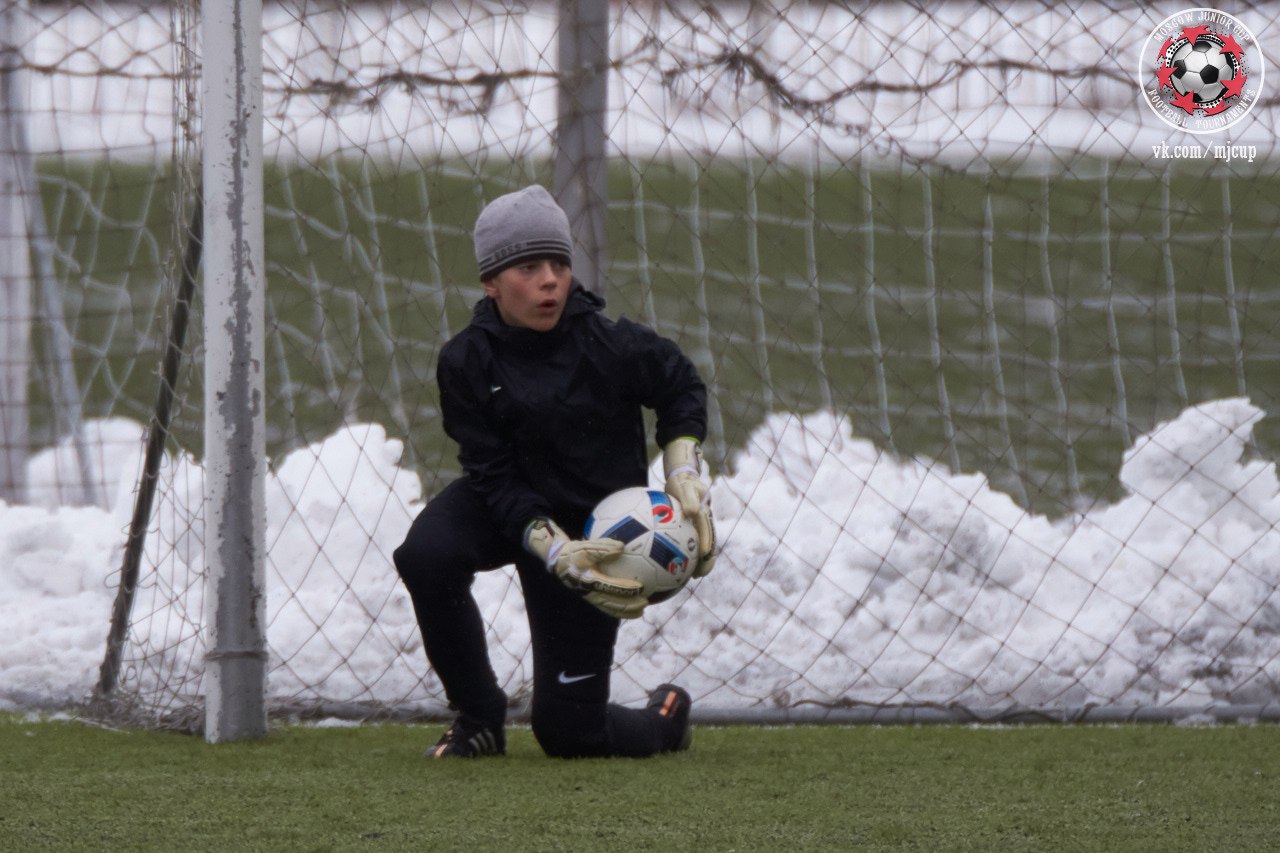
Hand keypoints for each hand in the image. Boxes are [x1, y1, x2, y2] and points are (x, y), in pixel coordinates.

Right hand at [524, 518, 647, 617]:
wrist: (559, 562)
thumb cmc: (574, 552)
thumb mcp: (585, 547)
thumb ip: (603, 548)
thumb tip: (622, 548)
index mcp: (588, 580)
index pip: (610, 587)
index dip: (625, 588)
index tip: (640, 586)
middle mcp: (589, 592)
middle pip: (612, 604)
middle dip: (629, 606)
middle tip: (645, 603)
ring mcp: (590, 597)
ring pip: (610, 609)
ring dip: (626, 612)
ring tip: (641, 611)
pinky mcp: (591, 598)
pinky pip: (607, 607)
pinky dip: (619, 609)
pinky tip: (632, 607)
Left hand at [663, 438, 717, 577]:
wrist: (682, 476)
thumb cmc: (682, 480)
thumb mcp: (685, 486)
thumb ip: (689, 498)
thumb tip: (691, 513)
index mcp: (704, 514)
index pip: (708, 532)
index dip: (707, 545)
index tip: (703, 556)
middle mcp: (703, 522)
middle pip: (708, 544)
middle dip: (706, 560)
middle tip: (699, 574)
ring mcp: (697, 526)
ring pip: (700, 546)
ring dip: (698, 561)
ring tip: (691, 576)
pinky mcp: (689, 528)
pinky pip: (689, 543)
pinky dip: (686, 554)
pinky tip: (675, 565)